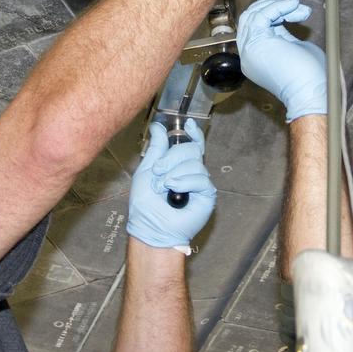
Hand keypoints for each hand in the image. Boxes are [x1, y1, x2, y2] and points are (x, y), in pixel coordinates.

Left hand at [127, 120, 216, 249]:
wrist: (151, 227)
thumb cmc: (145, 205)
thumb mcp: (146, 170)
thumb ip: (156, 149)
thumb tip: (158, 126)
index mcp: (178, 165)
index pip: (192, 145)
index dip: (194, 133)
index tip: (189, 124)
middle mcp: (191, 172)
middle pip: (191, 150)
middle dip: (171, 158)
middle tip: (157, 172)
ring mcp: (200, 184)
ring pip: (195, 163)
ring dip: (174, 173)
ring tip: (162, 187)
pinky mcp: (207, 196)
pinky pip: (200, 179)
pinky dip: (184, 182)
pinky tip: (173, 189)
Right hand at [236, 0, 325, 120]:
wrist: (311, 91)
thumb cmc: (310, 77)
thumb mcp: (295, 49)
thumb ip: (285, 35)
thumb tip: (285, 18)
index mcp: (256, 59)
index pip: (255, 28)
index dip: (268, 12)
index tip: (284, 1)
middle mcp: (249, 55)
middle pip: (250, 20)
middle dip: (268, 4)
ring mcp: (249, 50)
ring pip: (254, 15)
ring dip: (277, 6)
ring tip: (295, 3)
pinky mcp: (255, 43)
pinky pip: (262, 15)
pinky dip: (278, 7)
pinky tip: (293, 5)